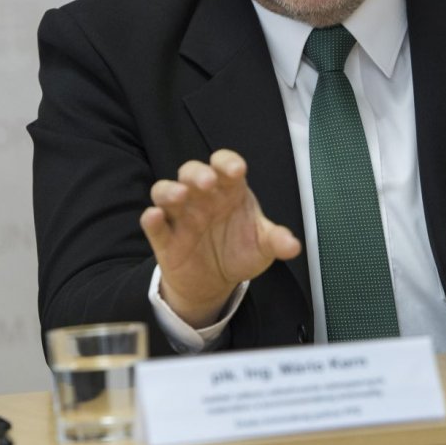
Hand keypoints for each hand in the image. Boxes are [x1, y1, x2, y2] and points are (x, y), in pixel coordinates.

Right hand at [140, 149, 300, 327]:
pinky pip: (154, 224)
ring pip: (166, 191)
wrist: (217, 282)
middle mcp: (203, 197)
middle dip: (198, 173)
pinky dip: (151, 219)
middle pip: (192, 172)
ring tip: (180, 195)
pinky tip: (154, 216)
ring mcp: (181, 216)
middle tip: (206, 182)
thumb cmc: (240, 251)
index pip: (225, 165)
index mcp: (229, 190)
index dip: (227, 162)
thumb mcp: (263, 246)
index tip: (236, 170)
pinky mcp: (165, 238)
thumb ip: (276, 241)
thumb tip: (294, 246)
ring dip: (170, 190)